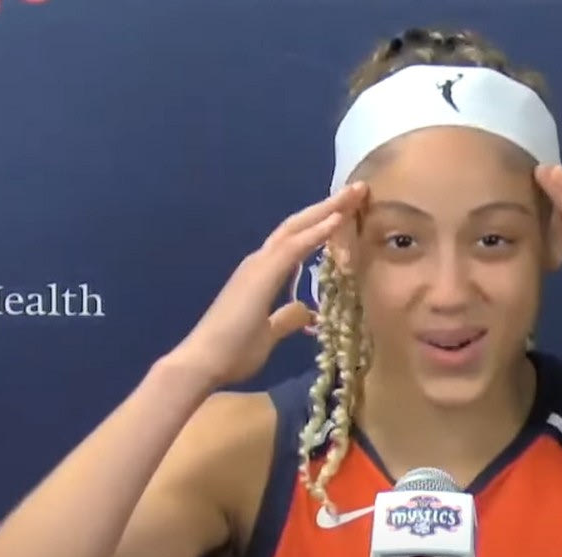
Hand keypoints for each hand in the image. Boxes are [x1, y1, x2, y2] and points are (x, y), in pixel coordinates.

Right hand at [168, 183, 367, 387]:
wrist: (204, 362)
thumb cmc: (231, 352)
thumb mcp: (268, 334)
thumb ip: (285, 319)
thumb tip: (305, 311)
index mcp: (261, 274)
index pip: (296, 241)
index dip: (321, 225)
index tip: (347, 212)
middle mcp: (259, 262)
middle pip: (298, 226)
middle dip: (329, 207)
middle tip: (358, 190)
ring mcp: (258, 266)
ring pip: (298, 229)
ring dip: (327, 210)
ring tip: (354, 194)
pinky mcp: (260, 275)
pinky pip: (294, 248)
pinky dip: (317, 232)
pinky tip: (337, 219)